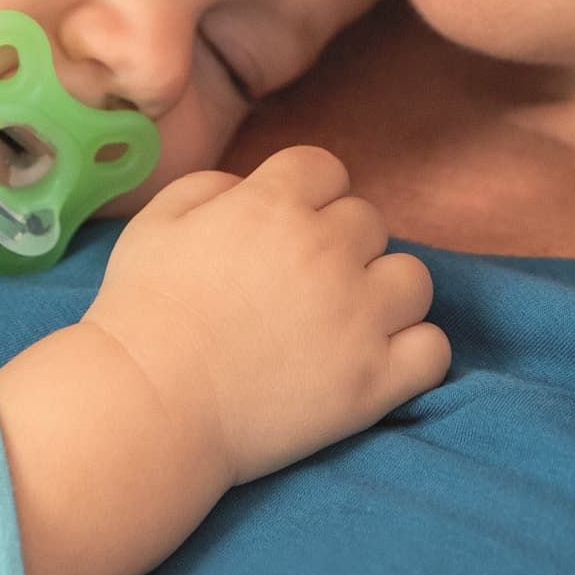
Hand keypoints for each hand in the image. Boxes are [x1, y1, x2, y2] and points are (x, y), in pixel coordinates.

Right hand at [79, 145, 448, 485]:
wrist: (148, 406)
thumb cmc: (141, 313)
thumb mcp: (155, 222)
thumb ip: (211, 186)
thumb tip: (251, 188)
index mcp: (274, 204)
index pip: (325, 168)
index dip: (305, 196)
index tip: (283, 232)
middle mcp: (326, 250)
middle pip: (368, 221)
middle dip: (338, 245)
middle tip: (300, 285)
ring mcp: (356, 318)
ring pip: (413, 279)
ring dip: (383, 293)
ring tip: (343, 321)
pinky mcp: (373, 382)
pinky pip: (432, 349)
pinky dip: (411, 352)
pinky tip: (372, 360)